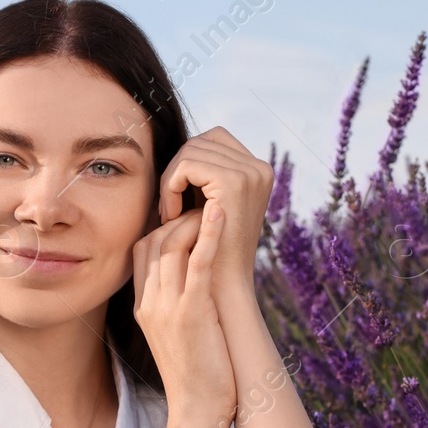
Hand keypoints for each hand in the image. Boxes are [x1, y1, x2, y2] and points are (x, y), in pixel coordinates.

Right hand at [131, 203, 235, 426]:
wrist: (198, 412)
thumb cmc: (197, 374)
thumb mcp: (177, 333)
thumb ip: (179, 301)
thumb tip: (199, 274)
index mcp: (143, 307)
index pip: (142, 251)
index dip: (163, 227)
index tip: (188, 219)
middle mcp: (148, 303)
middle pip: (152, 241)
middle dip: (177, 218)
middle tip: (204, 210)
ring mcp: (166, 308)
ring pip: (170, 245)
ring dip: (193, 221)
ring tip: (215, 210)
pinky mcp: (191, 314)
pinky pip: (196, 263)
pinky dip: (208, 234)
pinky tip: (220, 214)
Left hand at [156, 127, 274, 305]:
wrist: (225, 287)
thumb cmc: (213, 251)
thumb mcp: (211, 207)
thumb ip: (204, 177)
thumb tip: (179, 147)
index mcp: (259, 170)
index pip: (213, 140)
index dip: (188, 163)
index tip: (177, 196)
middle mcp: (260, 167)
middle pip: (200, 142)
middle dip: (177, 171)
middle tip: (167, 207)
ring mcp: (250, 173)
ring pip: (190, 151)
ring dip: (170, 181)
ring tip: (168, 214)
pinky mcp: (233, 182)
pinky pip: (186, 165)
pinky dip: (169, 188)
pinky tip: (170, 215)